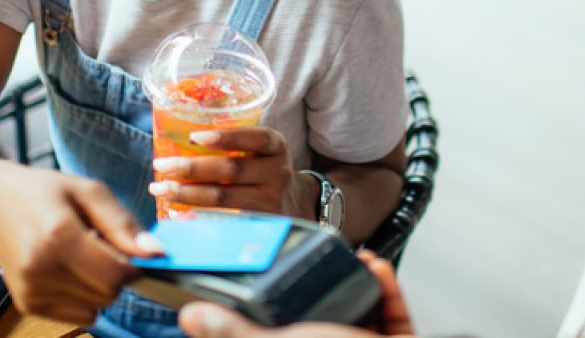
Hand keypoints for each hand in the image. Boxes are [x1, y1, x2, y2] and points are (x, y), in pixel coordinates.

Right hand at [0, 163, 164, 325]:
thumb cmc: (46, 191)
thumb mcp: (89, 191)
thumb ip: (123, 224)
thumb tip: (155, 253)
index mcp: (58, 235)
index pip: (115, 274)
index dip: (133, 265)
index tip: (130, 247)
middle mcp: (40, 267)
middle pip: (108, 293)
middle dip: (117, 274)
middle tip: (102, 246)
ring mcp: (30, 289)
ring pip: (95, 306)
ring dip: (99, 284)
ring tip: (81, 254)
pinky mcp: (26, 304)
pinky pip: (79, 315)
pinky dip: (84, 296)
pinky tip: (69, 269)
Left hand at [149, 126, 308, 216]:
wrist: (295, 204)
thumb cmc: (263, 170)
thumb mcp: (260, 151)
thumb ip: (233, 145)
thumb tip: (177, 140)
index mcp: (276, 147)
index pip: (255, 138)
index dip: (226, 137)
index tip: (194, 136)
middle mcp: (277, 173)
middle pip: (231, 169)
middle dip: (191, 167)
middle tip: (161, 164)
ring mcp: (270, 201)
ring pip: (224, 196)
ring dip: (187, 193)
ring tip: (160, 188)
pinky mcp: (260, 223)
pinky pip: (224, 219)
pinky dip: (197, 215)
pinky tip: (176, 212)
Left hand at [178, 250, 414, 337]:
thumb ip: (236, 333)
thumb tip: (191, 318)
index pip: (281, 327)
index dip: (273, 307)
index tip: (272, 274)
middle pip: (324, 316)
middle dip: (324, 285)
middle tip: (318, 257)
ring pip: (360, 311)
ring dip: (357, 280)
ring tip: (350, 254)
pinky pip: (393, 315)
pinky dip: (386, 289)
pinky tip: (374, 264)